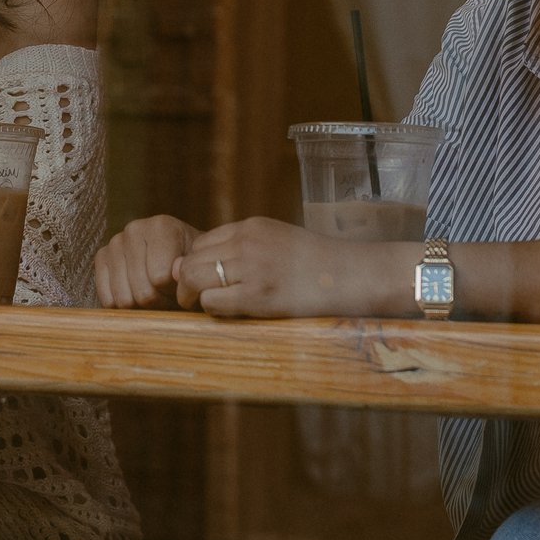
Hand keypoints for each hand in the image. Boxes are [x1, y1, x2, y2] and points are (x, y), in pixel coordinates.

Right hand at [94, 215, 196, 307]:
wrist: (178, 259)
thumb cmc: (190, 267)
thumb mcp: (198, 268)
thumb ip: (190, 272)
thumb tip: (173, 272)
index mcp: (161, 227)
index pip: (160, 278)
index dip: (175, 293)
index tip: (182, 287)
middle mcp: (134, 229)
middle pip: (143, 291)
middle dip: (159, 302)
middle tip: (169, 295)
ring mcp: (115, 242)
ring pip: (124, 299)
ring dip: (141, 306)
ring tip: (155, 294)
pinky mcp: (101, 257)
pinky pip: (107, 299)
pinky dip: (123, 307)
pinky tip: (136, 294)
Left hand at [176, 218, 402, 317]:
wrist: (352, 275)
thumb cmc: (318, 264)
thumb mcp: (280, 240)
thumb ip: (249, 247)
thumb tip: (213, 264)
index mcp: (252, 227)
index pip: (202, 243)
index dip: (198, 264)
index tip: (203, 281)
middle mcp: (247, 242)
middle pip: (191, 260)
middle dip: (187, 282)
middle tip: (193, 299)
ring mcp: (251, 267)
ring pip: (194, 279)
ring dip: (194, 296)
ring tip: (204, 307)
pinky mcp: (258, 295)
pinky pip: (212, 301)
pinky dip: (212, 310)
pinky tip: (228, 313)